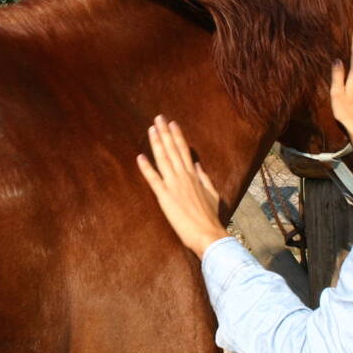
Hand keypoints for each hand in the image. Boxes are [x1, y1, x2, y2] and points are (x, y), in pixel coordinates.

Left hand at [136, 115, 228, 258]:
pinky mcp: (165, 197)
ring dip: (157, 143)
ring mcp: (174, 185)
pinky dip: (146, 167)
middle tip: (158, 117)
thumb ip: (204, 178)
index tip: (172, 123)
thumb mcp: (212, 194)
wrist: (208, 234)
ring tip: (151, 129)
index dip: (177, 135)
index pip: (184, 150)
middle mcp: (184, 176)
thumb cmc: (210, 217)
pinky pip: (154, 179)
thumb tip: (197, 165)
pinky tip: (140, 156)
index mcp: (194, 176)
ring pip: (164, 159)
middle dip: (165, 132)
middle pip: (173, 149)